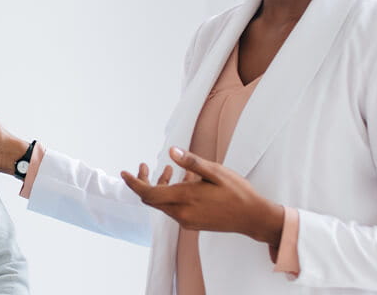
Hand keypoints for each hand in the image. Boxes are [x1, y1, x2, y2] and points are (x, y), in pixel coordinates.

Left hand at [121, 147, 283, 245]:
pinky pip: (174, 208)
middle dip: (144, 182)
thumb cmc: (237, 192)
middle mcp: (181, 213)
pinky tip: (186, 181)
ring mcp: (186, 221)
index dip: (134, 183)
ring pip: (163, 203)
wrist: (253, 218)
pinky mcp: (192, 224)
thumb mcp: (215, 171)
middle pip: (151, 199)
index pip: (148, 194)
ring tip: (170, 169)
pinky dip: (172, 194)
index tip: (124, 172)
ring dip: (161, 186)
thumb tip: (171, 152)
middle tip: (143, 165)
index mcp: (184, 199)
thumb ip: (191, 162)